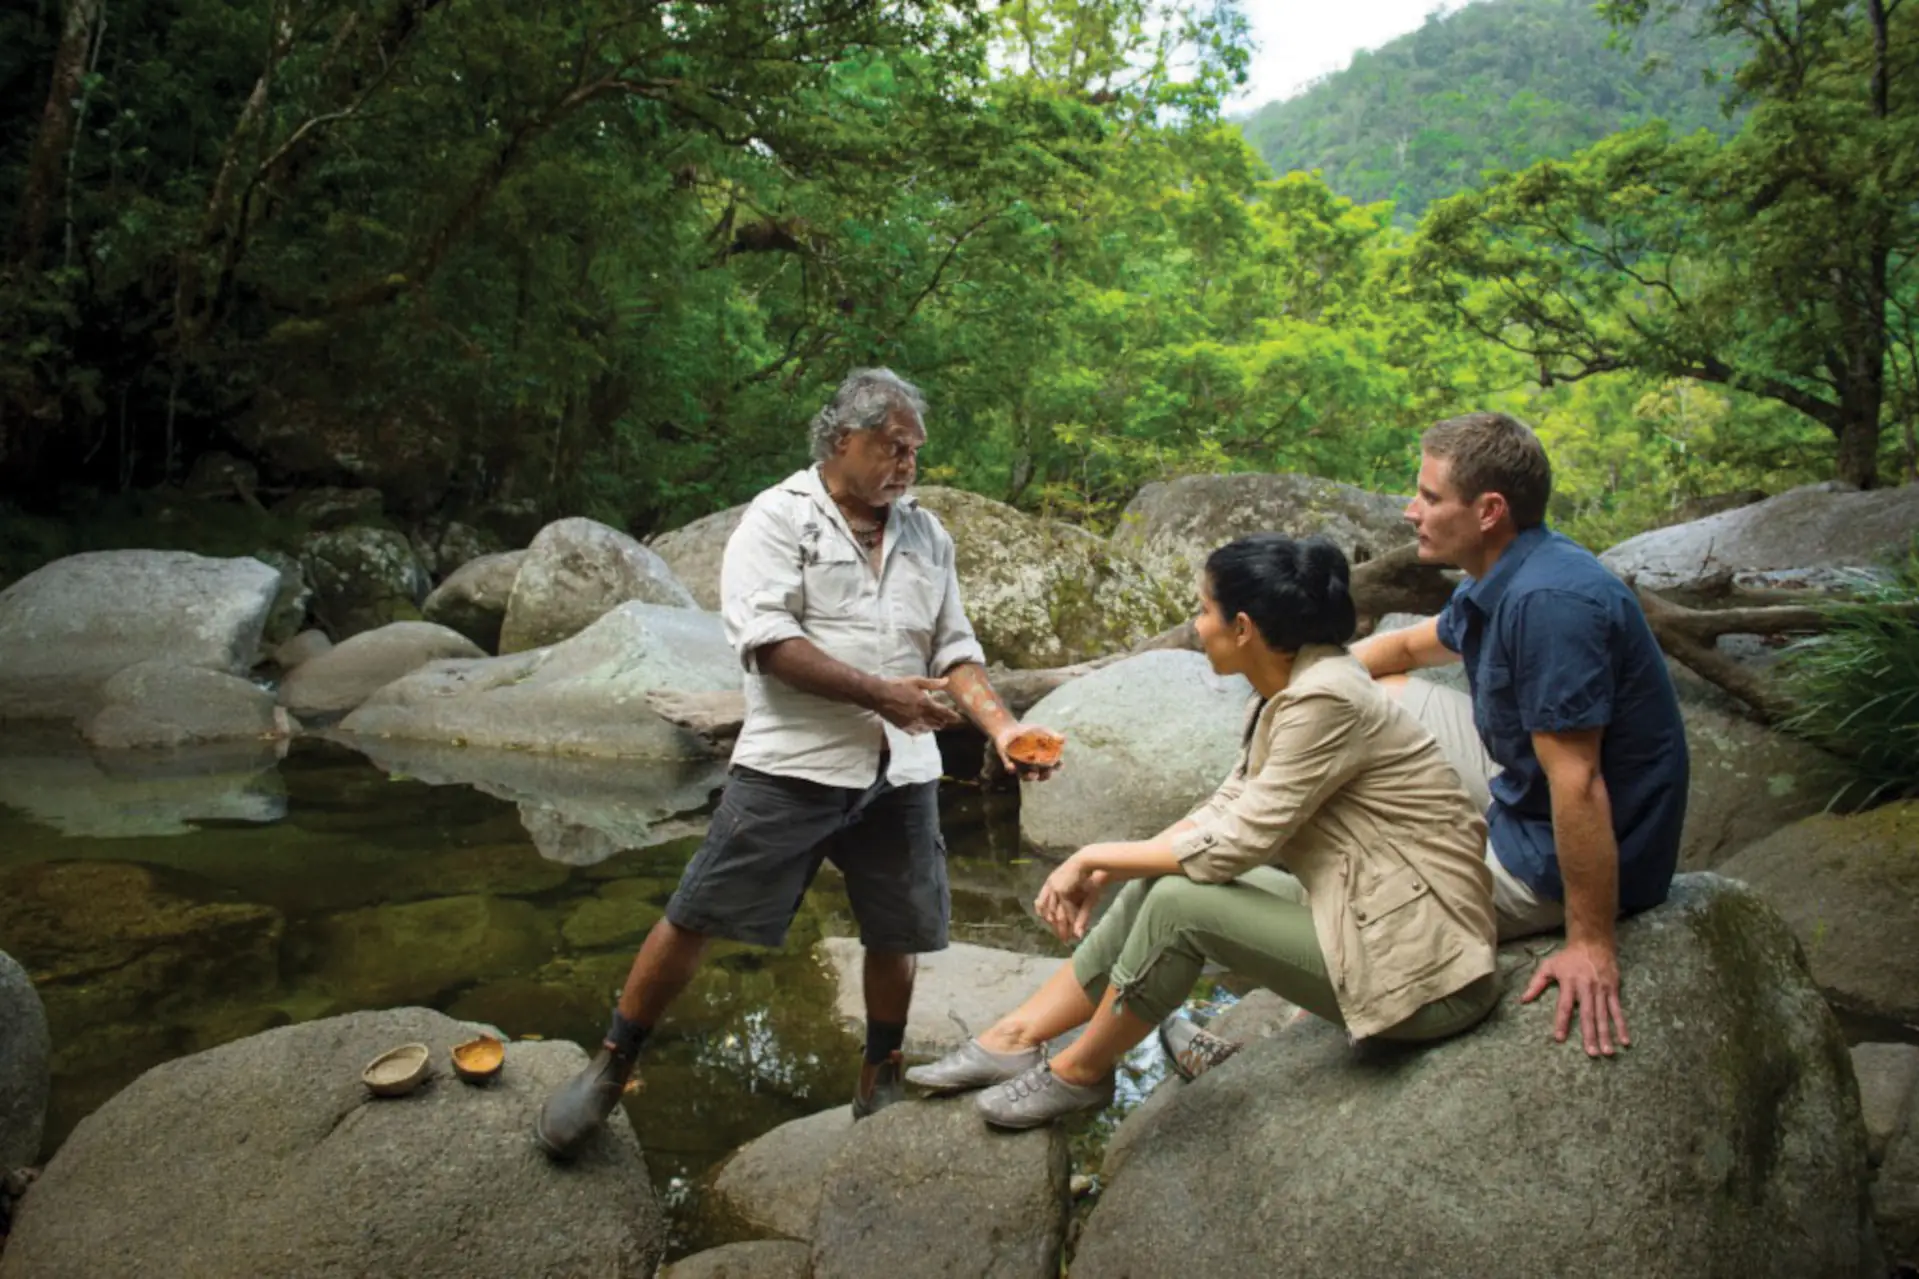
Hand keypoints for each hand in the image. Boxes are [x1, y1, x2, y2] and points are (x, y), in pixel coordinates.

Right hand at [871, 676, 962, 734]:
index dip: (953, 716)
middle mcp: (921, 715)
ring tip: (938, 724)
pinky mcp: (904, 727)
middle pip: (938, 722)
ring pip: (929, 728)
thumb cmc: (898, 685)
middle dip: (945, 721)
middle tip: (949, 719)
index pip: (944, 712)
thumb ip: (932, 683)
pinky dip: (923, 730)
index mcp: (925, 703)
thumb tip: (947, 681)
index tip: (960, 718)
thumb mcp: (916, 681)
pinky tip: (924, 728)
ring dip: (935, 726)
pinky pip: (917, 732)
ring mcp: (912, 723)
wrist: (879, 696)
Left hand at [993, 722, 1064, 781]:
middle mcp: (1034, 767)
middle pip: (1043, 776)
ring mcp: (1022, 767)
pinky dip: (1012, 769)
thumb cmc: (1028, 731)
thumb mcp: (1041, 731)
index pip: (1054, 766)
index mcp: (1044, 759)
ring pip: (1027, 777)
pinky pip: (1011, 769)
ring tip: (1032, 774)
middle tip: (1046, 772)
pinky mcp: (1010, 765)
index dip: (1057, 766)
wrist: (1009, 731)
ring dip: (1030, 777)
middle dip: (1045, 776)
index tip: (1059, 763)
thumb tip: (1064, 739)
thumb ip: (1051, 735)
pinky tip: (1012, 767)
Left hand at [1034, 853, 1107, 942]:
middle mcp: (1049, 886)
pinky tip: (1076, 928)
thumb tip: (1078, 930)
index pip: (1041, 904)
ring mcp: (1054, 888)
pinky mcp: (1061, 891)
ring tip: (1067, 938)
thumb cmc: (1089, 876)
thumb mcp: (1082, 896)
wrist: (1093, 862)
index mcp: (1051, 883)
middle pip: (1048, 912)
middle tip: (1063, 939)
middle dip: (1056, 927)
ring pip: (1056, 914)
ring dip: (1062, 927)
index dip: (1047, 918)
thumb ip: (1080, 913)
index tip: (1055, 929)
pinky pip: (1065, 910)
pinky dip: (1071, 920)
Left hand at [1520, 938, 1628, 1056]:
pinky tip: (1624, 1040)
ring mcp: (1601, 989)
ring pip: (1604, 1015)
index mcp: (1569, 982)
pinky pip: (1617, 1010)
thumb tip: (1523, 1000)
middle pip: (1588, 1014)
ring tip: (1607, 1052)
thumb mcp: (1549, 965)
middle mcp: (1586, 987)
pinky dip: (1621, 1025)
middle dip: (1590, 1034)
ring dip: (1606, 1034)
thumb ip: (1536, 983)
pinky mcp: (1613, 989)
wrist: (1593, 942)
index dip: (1562, 1022)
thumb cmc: (1568, 957)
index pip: (1565, 1005)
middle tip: (1591, 1053)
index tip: (1559, 1038)